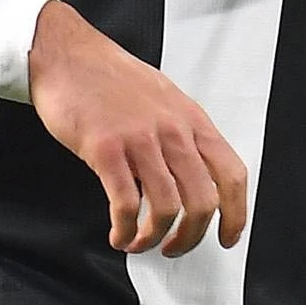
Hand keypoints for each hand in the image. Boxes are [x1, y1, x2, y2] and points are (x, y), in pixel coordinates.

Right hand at [26, 0, 247, 255]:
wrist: (69, 56)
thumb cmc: (114, 80)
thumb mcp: (165, 102)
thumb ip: (182, 136)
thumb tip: (193, 177)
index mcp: (193, 121)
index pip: (232, 174)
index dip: (236, 213)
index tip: (227, 238)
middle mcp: (174, 131)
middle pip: (204, 200)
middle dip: (192, 236)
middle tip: (174, 249)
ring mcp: (140, 139)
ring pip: (167, 207)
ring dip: (155, 238)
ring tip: (140, 244)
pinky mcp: (105, 149)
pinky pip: (126, 203)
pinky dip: (125, 229)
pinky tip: (118, 234)